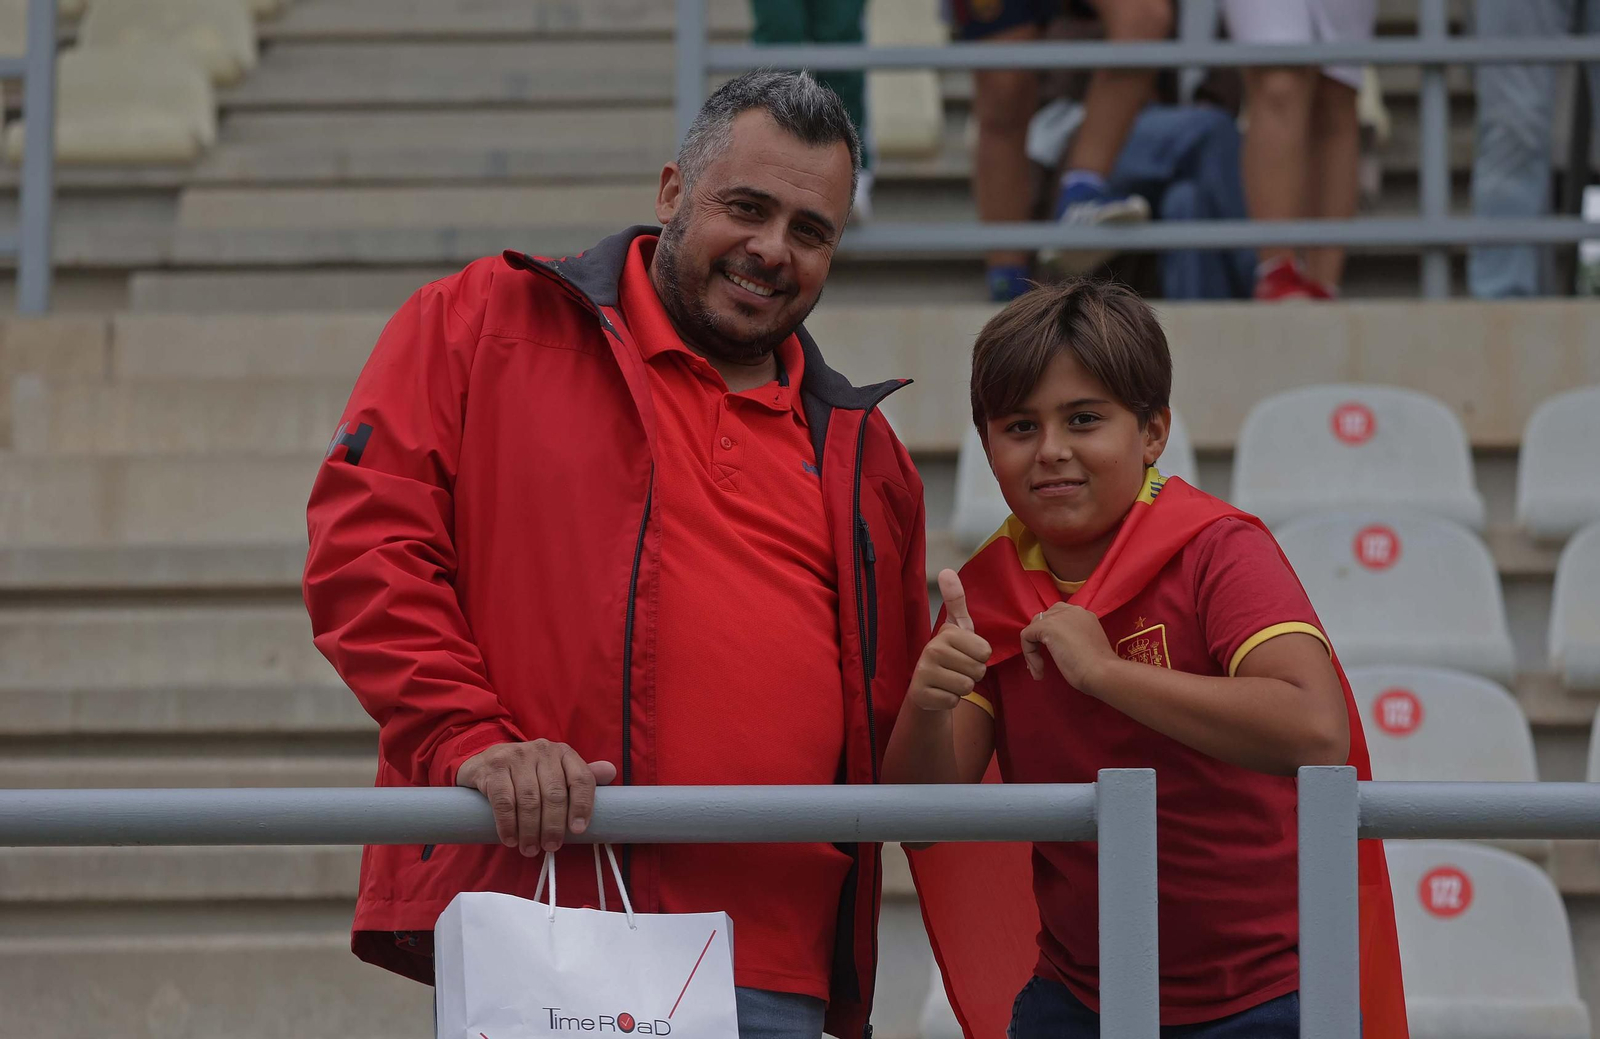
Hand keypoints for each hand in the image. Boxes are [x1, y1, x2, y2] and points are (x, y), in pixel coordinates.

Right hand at [456, 740, 617, 855]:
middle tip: (551, 847)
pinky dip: (508, 825)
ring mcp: (516, 756)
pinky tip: (510, 839)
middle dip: (554, 826)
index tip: (578, 830)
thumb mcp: (554, 772)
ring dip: (530, 831)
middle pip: (554, 794)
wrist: (484, 762)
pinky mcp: (493, 767)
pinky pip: (504, 801)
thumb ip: (579, 777)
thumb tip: (611, 772)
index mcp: (562, 753)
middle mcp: (541, 750)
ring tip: (530, 849)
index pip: (581, 778)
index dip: (582, 805)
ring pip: (529, 800)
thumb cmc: (526, 774)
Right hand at [908, 570, 992, 710]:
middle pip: (978, 670)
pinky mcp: (922, 695)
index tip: (964, 654)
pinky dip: (950, 700)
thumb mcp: (957, 629)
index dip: (980, 657)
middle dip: (972, 674)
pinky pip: (953, 701)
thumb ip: (956, 601)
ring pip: (967, 686)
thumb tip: (945, 570)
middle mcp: (932, 649)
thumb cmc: (948, 656)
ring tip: (949, 680)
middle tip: (957, 669)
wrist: (925, 687)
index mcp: (945, 633)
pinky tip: (940, 692)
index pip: (985, 652)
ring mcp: (924, 673)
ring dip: (962, 688)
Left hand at [1020, 602, 1116, 691]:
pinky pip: (1026, 637)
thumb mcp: (1085, 647)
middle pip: (1044, 619)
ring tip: (1040, 671)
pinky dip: (1029, 655)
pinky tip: (1039, 671)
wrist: (1102, 671)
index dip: (1052, 637)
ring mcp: (1059, 616)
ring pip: (1034, 628)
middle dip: (1039, 641)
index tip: (1056, 658)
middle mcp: (1072, 610)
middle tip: (1042, 664)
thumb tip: (1056, 645)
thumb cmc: (1099, 667)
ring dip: (1032, 650)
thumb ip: (1073, 639)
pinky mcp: (1047, 626)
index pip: (1059, 618)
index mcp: (1084, 615)